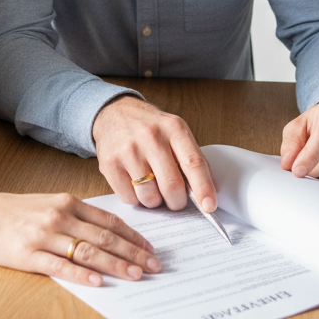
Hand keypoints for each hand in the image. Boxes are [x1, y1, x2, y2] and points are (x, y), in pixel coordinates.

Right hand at [0, 188, 160, 286]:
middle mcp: (60, 216)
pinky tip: (98, 282)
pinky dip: (81, 274)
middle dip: (133, 253)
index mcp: (68, 203)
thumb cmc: (14, 211)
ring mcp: (45, 235)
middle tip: (155, 266)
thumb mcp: (49, 203)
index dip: (133, 235)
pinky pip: (60, 266)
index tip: (151, 248)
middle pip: (105, 237)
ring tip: (136, 276)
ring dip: (116, 264)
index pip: (109, 220)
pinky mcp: (29, 254)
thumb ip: (76, 215)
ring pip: (88, 251)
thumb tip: (107, 231)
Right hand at [91, 96, 216, 212]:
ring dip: (155, 201)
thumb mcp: (175, 132)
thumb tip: (208, 194)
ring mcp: (128, 150)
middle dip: (177, 202)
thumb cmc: (151, 127)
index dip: (204, 188)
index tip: (209, 207)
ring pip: (150, 197)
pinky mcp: (110, 164)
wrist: (114, 112)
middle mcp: (151, 137)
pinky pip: (129, 198)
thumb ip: (192, 159)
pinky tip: (135, 183)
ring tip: (152, 186)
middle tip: (175, 200)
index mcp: (174, 128)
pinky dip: (136, 198)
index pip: (193, 163)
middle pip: (172, 186)